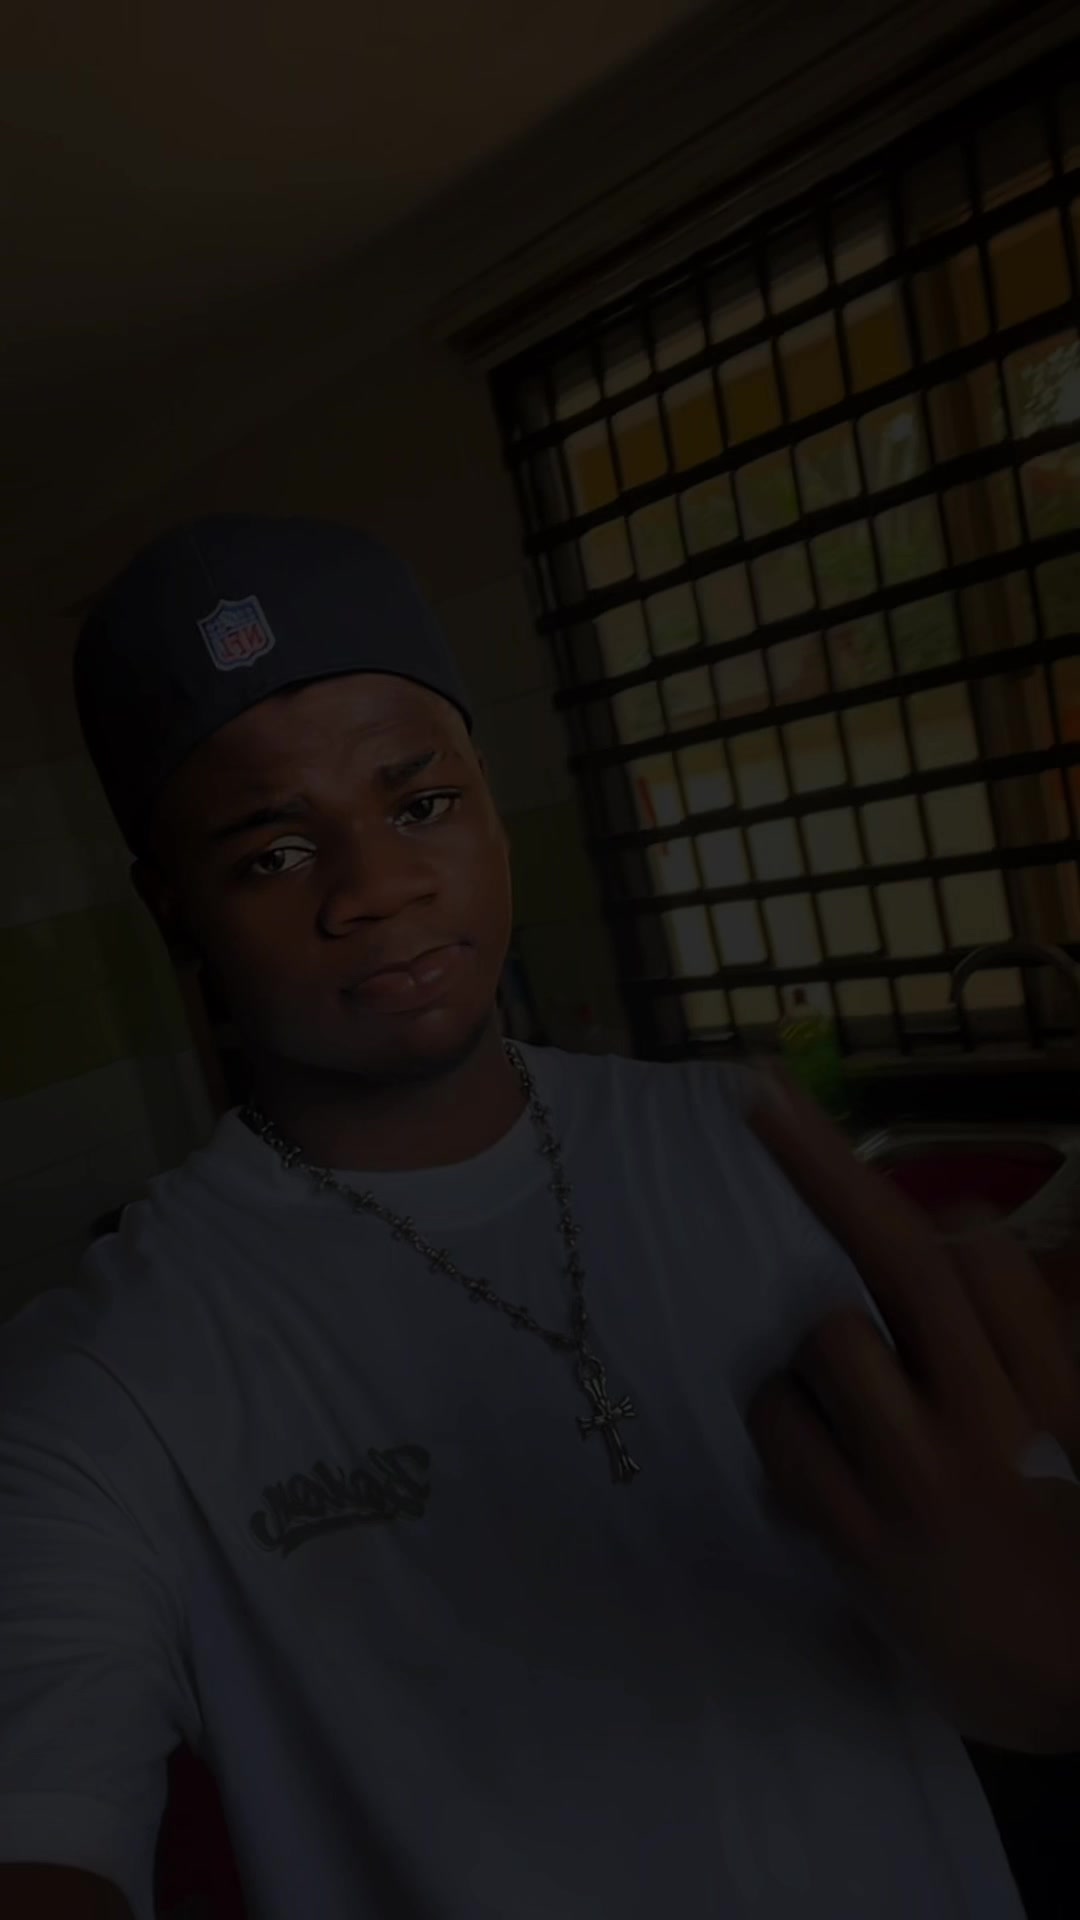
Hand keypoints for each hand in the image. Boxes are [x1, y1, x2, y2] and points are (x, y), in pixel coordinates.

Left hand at [745, 1073, 1079, 1751]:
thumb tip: (952, 1234)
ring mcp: (917, 1475)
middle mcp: (986, 1414)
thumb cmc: (1064, 1539)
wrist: (1069, 1686)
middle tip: (754, 1088)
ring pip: (828, 1338)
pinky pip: (780, 1427)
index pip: (975, 1254)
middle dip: (819, 1160)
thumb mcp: (1067, 1428)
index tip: (862, 1160)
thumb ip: (1016, 1337)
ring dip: (819, 1359)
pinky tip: (815, 1469)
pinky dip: (784, 1430)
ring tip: (853, 1419)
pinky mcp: (856, 1536)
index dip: (927, 1211)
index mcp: (1047, 1385)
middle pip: (897, 1256)